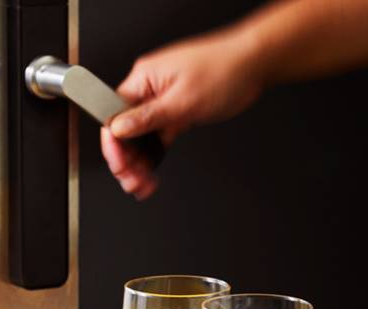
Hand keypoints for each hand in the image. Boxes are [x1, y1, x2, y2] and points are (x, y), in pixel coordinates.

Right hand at [102, 27, 265, 198]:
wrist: (253, 64)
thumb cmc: (224, 70)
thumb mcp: (181, 100)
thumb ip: (146, 117)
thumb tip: (117, 129)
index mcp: (142, 79)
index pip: (113, 115)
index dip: (114, 144)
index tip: (119, 166)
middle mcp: (148, 90)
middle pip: (125, 131)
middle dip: (126, 160)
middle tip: (131, 183)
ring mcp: (161, 102)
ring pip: (140, 138)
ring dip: (139, 163)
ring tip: (142, 186)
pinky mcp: (175, 112)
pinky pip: (157, 138)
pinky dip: (154, 156)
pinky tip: (152, 175)